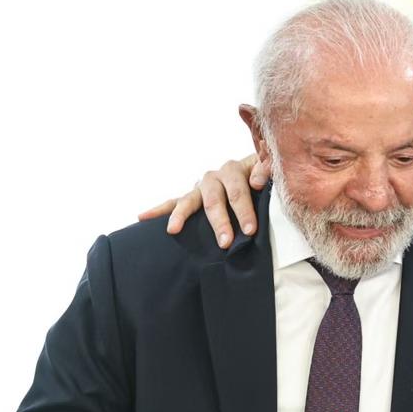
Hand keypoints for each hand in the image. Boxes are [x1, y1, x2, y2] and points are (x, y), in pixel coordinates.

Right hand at [138, 155, 267, 246]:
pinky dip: (159, 209)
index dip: (243, 210)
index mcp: (234, 169)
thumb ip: (266, 170)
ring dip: (182, 216)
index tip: (249, 230)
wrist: (256, 174)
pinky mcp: (193, 196)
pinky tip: (142, 217)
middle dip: (219, 221)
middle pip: (214, 199)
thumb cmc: (264, 178)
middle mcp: (215, 176)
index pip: (238, 190)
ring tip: (173, 230)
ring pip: (190, 200)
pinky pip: (174, 202)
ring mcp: (201, 186)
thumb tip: (257, 180)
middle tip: (225, 242)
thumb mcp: (270, 173)